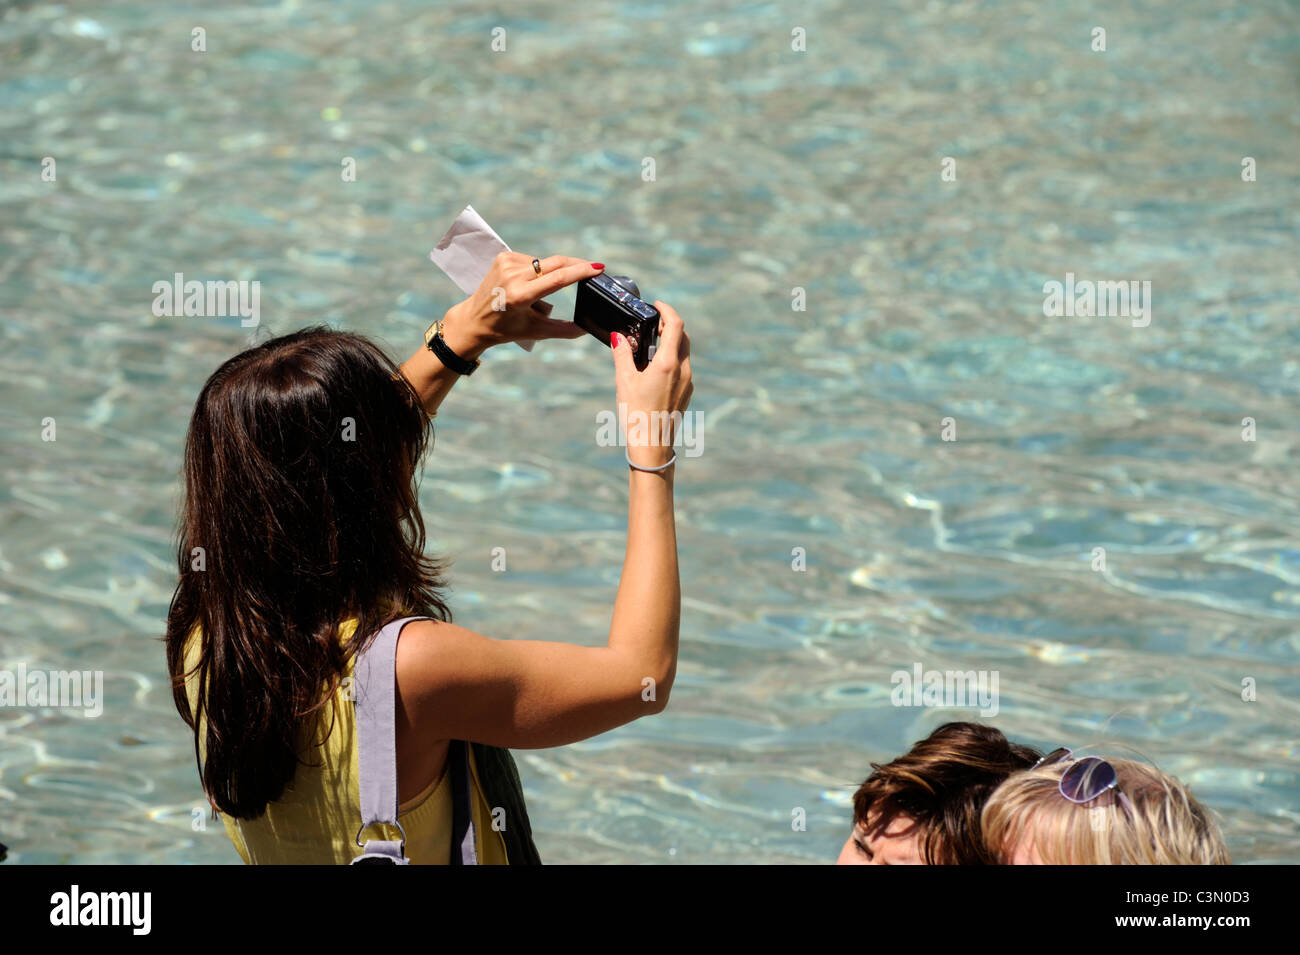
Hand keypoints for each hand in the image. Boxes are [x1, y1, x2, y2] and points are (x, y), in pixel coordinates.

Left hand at [440, 252, 599, 358]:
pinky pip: (532, 261)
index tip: (598, 267)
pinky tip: (528, 284)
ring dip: (552, 275)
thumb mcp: (536, 332)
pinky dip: (537, 272)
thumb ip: (564, 330)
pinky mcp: (503, 256)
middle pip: (555, 264)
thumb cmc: (505, 329)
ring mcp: (506, 263)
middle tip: (594, 269)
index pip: (557, 279)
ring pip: (545, 263)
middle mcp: (512, 276)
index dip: (580, 271)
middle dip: (577, 265)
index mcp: (520, 296)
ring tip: (538, 296)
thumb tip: (588, 329)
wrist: (474, 320)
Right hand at [612, 301, 692, 469]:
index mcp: (669, 363)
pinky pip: (683, 367)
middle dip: (670, 325)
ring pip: (684, 352)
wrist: (652, 446)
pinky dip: (673, 358)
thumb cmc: (636, 415)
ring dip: (672, 342)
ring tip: (651, 344)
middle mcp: (683, 370)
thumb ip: (621, 355)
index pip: (676, 325)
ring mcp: (688, 382)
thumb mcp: (624, 381)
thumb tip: (618, 338)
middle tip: (653, 323)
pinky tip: (655, 366)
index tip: (657, 304)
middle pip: (683, 337)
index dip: (668, 310)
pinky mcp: (687, 392)